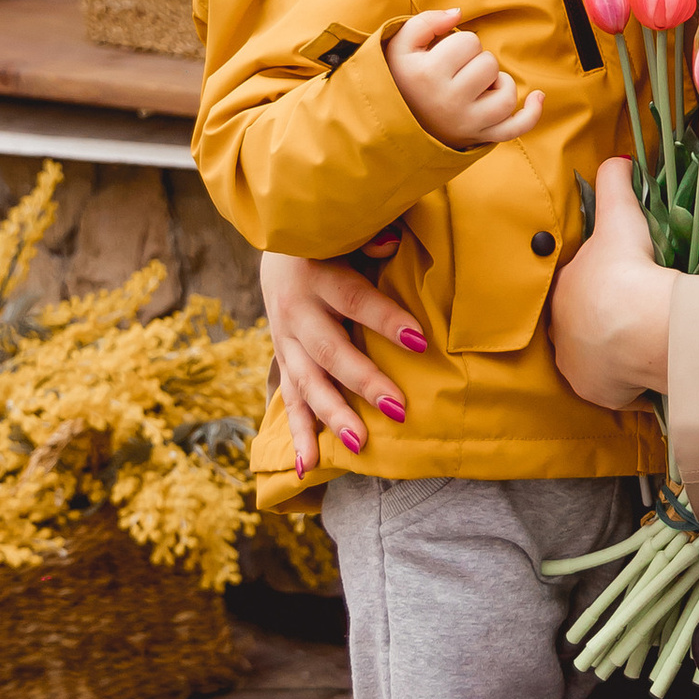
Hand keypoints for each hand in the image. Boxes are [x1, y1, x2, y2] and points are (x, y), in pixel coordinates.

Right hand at [260, 247, 426, 475]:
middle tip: (398, 408)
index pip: (355, 299)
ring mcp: (286, 341)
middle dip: (363, 381)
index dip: (385, 319)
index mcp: (318, 275)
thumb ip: (369, 237)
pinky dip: (299, 435)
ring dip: (333, 415)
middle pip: (331, 351)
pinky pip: (290, 402)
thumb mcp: (346, 231)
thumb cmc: (332, 239)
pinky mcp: (284, 361)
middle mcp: (297, 311)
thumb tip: (390, 243)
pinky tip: (309, 467)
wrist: (278, 248)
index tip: (420, 340)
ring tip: (359, 444)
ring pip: (308, 383)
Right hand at [386, 7, 545, 149]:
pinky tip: (538, 97)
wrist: (392, 123)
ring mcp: (468, 123)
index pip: (469, 42)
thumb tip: (459, 13)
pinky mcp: (480, 137)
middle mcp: (449, 102)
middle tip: (456, 72)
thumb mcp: (400, 44)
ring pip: (506, 93)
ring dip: (497, 83)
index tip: (443, 56)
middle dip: (476, 61)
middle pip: (489, 64)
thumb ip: (426, 20)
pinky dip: (531, 114)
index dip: (459, 43)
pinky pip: (515, 128)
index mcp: (428, 75)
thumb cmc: (401, 78)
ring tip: (477, 84)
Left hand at [552, 157, 670, 409]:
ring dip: (613, 357)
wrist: (637, 322)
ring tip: (641, 347)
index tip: (617, 288)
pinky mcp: (597, 393)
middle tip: (633, 319)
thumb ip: (614, 184)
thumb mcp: (618, 216)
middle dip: (601, 325)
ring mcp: (577, 367)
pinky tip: (647, 371)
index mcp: (560, 293)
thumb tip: (618, 159)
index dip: (595, 288)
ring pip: (595, 361)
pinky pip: (613, 389)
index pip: (573, 290)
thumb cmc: (622, 267)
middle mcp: (561, 333)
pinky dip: (628, 383)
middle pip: (581, 328)